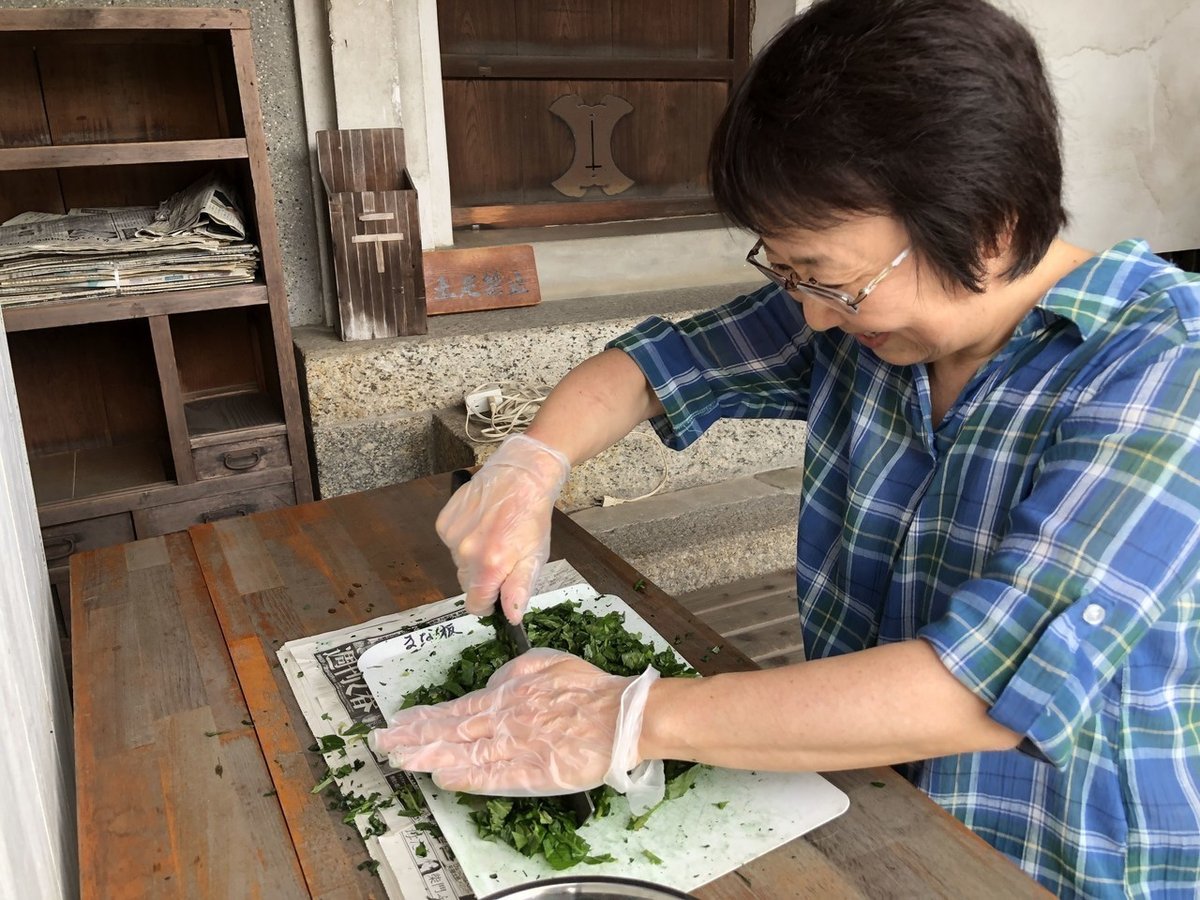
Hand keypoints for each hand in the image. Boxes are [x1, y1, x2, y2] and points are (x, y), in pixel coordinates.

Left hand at [370, 649, 664, 812]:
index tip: (398, 723)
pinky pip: (493, 776)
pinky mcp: (531, 771)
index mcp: (506, 695)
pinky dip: (467, 778)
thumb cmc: (586, 687)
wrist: (619, 716)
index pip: (455, 710)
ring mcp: (515, 747)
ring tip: (402, 761)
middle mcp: (504, 721)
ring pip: (464, 753)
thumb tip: (490, 684)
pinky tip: (444, 779)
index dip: (425, 718)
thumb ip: (512, 674)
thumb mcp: (543, 664)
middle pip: (451, 732)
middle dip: (415, 738)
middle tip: (383, 743)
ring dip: (431, 757)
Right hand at [436, 434, 569, 623]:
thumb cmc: (531, 516)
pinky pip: (451, 543)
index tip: (498, 592)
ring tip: (493, 535)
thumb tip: (511, 616)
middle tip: (503, 555)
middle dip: (484, 577)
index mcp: (489, 566)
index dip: (489, 603)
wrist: (520, 475)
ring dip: (473, 556)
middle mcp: (465, 553)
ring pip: (459, 563)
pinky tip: (480, 524)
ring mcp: (451, 536)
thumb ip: (519, 589)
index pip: (475, 605)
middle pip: (467, 584)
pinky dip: (463, 539)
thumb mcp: (535, 556)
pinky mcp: (444, 522)